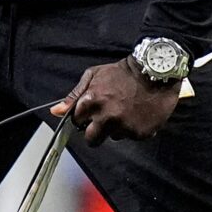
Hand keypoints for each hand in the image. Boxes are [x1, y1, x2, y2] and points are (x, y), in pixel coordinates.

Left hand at [53, 58, 181, 144]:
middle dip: (95, 132)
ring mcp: (124, 127)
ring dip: (117, 128)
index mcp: (92, 102)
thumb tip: (55, 112)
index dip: (83, 118)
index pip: (76, 122)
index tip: (90, 114)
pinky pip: (131, 137)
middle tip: (106, 121)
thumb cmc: (122, 73)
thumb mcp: (94, 75)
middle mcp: (106, 117)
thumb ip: (74, 95)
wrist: (155, 72)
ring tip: (126, 110)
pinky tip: (138, 114)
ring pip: (113, 137)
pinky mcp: (140, 133)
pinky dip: (134, 128)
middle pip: (91, 139)